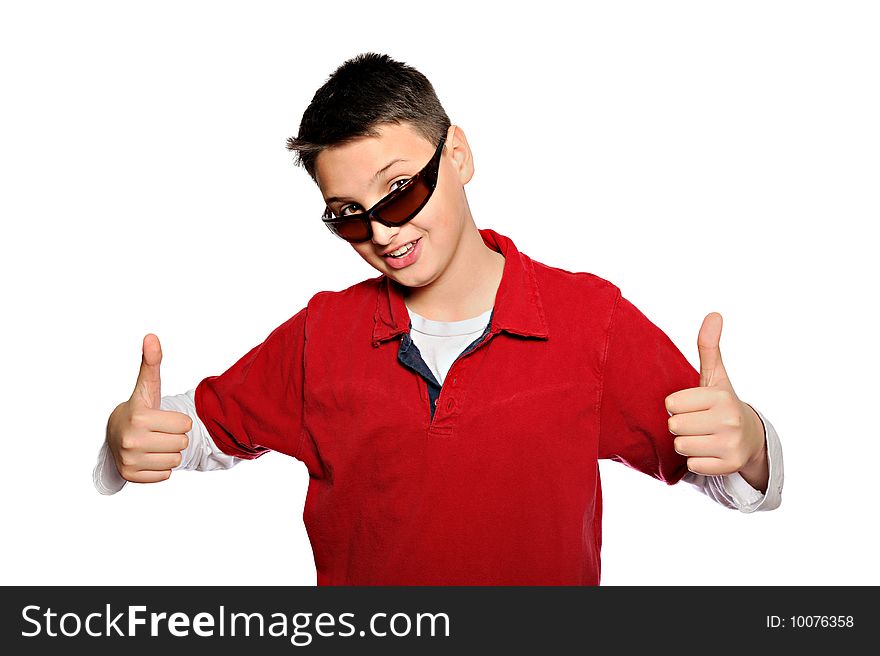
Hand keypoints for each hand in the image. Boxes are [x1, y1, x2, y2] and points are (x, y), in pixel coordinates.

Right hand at [106, 334, 191, 482]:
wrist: (115, 434)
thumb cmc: (139, 408)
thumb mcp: (147, 387)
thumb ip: (151, 363)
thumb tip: (151, 336)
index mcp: (139, 417)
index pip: (186, 425)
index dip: (178, 420)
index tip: (161, 417)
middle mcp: (131, 440)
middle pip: (182, 443)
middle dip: (174, 437)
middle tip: (158, 431)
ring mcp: (129, 460)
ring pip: (176, 460)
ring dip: (169, 452)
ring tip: (153, 443)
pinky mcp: (130, 476)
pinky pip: (165, 475)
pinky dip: (160, 467)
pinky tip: (148, 456)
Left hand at [664, 313, 766, 481]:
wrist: (750, 437)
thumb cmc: (721, 404)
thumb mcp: (715, 376)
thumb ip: (709, 347)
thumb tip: (714, 314)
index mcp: (720, 396)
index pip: (672, 403)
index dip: (678, 405)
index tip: (693, 405)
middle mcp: (728, 419)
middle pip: (674, 426)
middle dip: (681, 425)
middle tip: (698, 422)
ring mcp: (730, 444)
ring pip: (680, 446)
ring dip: (687, 443)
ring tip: (704, 436)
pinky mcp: (728, 465)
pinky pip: (691, 466)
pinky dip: (697, 461)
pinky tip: (710, 452)